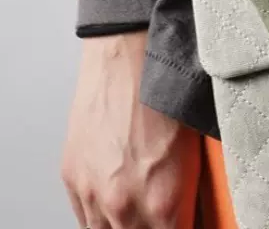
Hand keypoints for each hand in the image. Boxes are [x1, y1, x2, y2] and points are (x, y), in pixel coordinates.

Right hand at [62, 32, 201, 228]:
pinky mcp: (72, 178)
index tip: (182, 223)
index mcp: (164, 201)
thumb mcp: (195, 152)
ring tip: (139, 212)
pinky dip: (99, 218)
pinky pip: (83, 218)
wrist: (129, 56)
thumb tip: (191, 214)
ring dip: (124, 227)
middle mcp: (124, 205)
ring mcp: (94, 194)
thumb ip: (188, 196)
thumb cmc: (167, 93)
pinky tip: (115, 207)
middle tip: (160, 216)